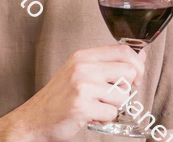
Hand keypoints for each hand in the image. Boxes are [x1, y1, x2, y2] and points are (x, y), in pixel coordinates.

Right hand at [3, 45, 146, 141]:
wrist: (32, 121)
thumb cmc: (59, 98)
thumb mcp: (81, 72)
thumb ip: (109, 63)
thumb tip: (140, 55)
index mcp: (83, 56)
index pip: (123, 50)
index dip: (137, 64)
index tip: (136, 77)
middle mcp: (83, 68)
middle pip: (128, 71)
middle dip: (125, 88)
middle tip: (110, 97)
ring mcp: (82, 86)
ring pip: (122, 95)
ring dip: (112, 106)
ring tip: (94, 107)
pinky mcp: (82, 106)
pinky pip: (111, 113)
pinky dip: (104, 119)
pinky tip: (90, 117)